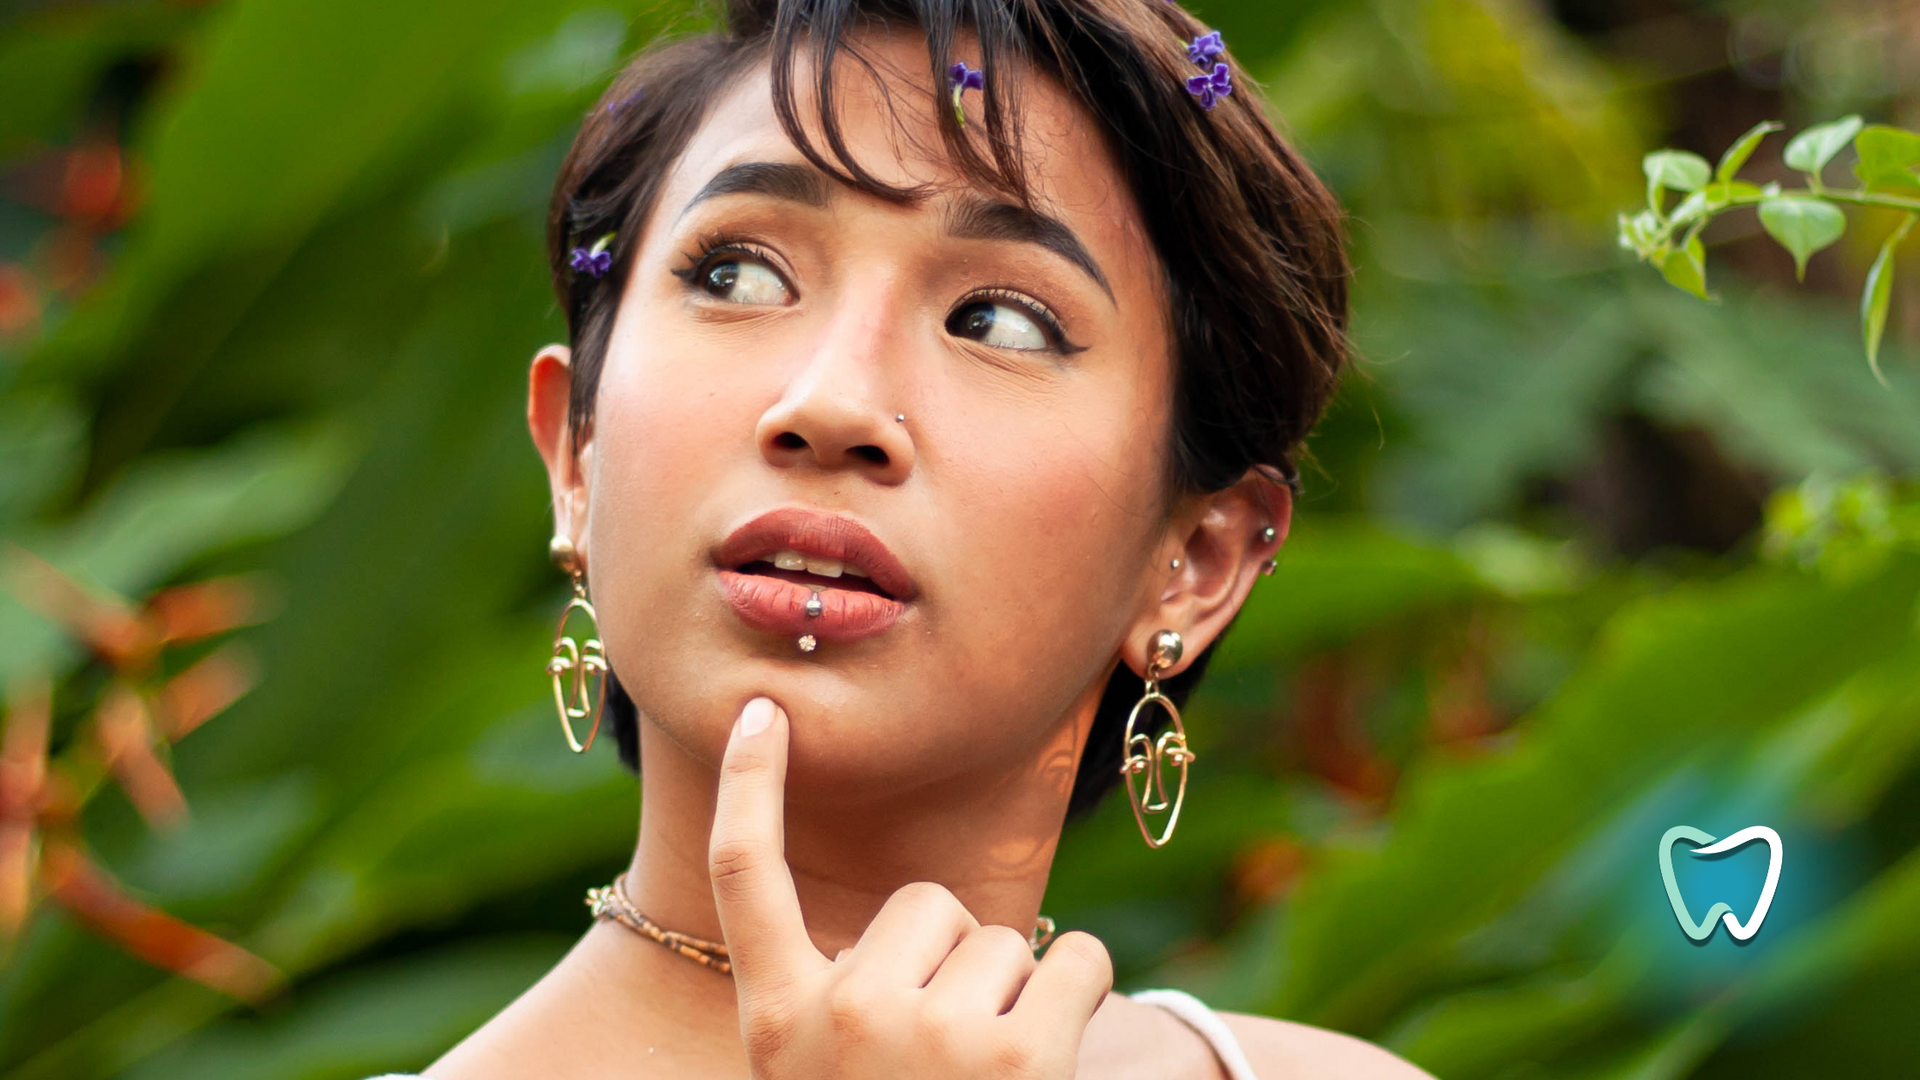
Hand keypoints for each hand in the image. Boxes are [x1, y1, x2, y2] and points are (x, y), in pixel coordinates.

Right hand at [708, 696, 1114, 1079]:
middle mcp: (844, 1018)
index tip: (762, 709)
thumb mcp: (820, 1072)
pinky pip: (1078, 956)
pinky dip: (1078, 992)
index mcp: (776, 1024)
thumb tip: (908, 926)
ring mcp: (933, 1036)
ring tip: (985, 1078)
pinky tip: (1047, 1060)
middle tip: (941, 1059)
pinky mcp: (1022, 1057)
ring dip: (1009, 995)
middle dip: (949, 959)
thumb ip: (838, 996)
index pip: (743, 874)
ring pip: (1000, 936)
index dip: (749, 785)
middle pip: (922, 901)